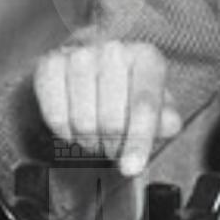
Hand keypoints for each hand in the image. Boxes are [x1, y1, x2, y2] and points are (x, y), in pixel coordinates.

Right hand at [32, 40, 182, 177]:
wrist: (91, 68)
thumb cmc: (128, 91)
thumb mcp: (155, 105)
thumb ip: (165, 119)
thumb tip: (169, 124)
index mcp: (147, 58)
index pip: (144, 105)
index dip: (138, 140)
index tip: (131, 168)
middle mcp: (114, 50)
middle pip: (112, 121)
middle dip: (113, 146)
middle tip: (114, 147)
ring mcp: (80, 54)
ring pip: (83, 123)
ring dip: (90, 142)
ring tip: (96, 136)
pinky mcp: (50, 64)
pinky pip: (56, 117)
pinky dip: (65, 133)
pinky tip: (74, 128)